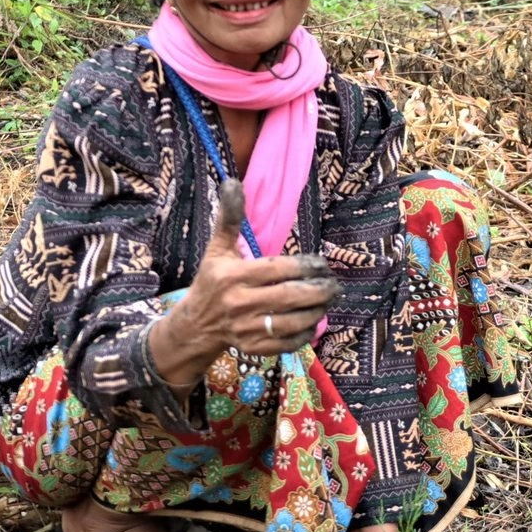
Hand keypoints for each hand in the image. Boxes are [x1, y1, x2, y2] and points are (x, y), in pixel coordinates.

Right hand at [150, 181, 339, 388]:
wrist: (196, 325)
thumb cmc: (212, 281)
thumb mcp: (218, 249)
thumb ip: (229, 218)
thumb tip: (233, 182)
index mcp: (233, 276)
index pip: (280, 270)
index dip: (308, 267)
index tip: (322, 265)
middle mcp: (239, 303)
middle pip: (291, 296)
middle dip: (320, 290)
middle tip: (335, 285)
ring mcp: (246, 329)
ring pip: (293, 321)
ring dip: (317, 311)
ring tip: (328, 301)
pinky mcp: (253, 348)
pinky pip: (287, 343)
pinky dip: (305, 333)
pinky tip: (313, 322)